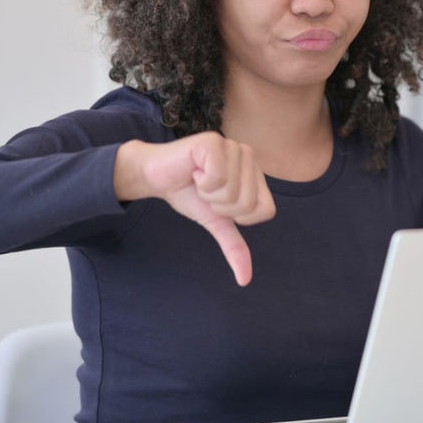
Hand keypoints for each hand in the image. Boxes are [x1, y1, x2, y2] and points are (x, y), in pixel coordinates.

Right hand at [113, 132, 274, 285]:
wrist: (157, 178)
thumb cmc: (189, 194)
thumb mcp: (215, 222)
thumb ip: (234, 246)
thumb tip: (245, 280)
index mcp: (256, 174)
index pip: (266, 211)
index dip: (239, 216)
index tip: (219, 203)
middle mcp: (249, 156)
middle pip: (248, 203)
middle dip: (219, 205)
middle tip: (204, 190)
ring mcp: (233, 147)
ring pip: (232, 192)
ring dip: (208, 194)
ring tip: (198, 180)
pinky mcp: (214, 142)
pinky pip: (216, 178)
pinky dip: (199, 182)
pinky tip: (193, 170)